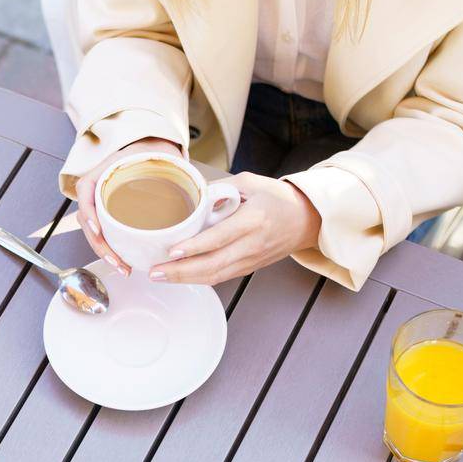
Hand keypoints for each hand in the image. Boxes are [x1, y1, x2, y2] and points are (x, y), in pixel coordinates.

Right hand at [74, 137, 183, 274]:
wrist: (152, 152)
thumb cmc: (155, 154)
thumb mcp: (163, 156)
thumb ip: (181, 170)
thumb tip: (211, 195)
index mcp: (105, 170)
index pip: (86, 190)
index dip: (89, 212)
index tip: (98, 228)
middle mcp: (99, 187)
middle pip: (88, 219)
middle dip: (100, 244)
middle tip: (117, 261)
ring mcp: (102, 203)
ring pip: (94, 231)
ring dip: (104, 252)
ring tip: (122, 267)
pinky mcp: (109, 215)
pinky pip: (104, 233)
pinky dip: (111, 249)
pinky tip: (122, 262)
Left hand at [149, 172, 320, 284]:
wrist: (307, 220)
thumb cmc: (279, 198)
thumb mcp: (251, 182)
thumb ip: (221, 188)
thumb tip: (192, 193)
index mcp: (254, 220)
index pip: (220, 237)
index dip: (195, 247)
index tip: (172, 251)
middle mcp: (252, 244)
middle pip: (213, 264)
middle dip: (181, 271)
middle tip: (155, 271)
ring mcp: (251, 260)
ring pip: (215, 276)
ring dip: (185, 279)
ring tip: (160, 276)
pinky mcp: (249, 268)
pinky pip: (221, 277)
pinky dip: (199, 279)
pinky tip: (180, 277)